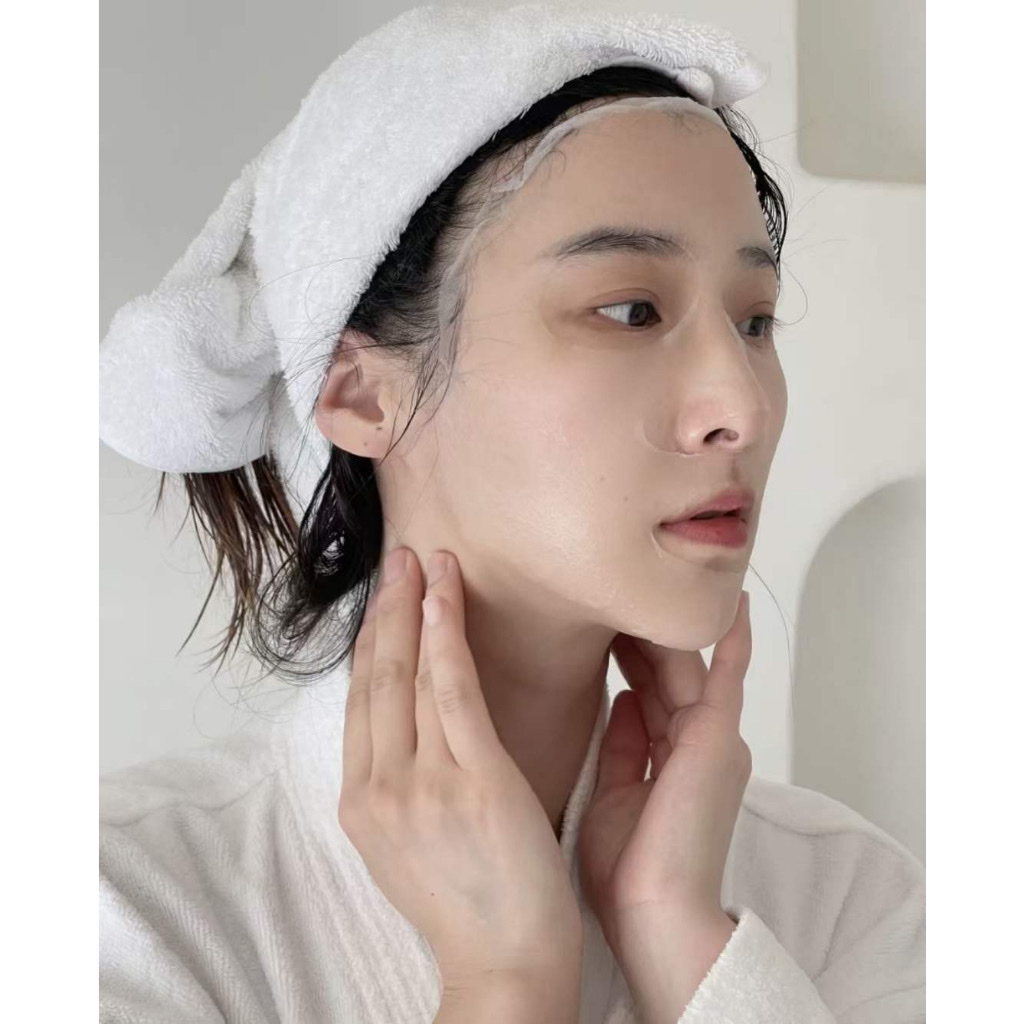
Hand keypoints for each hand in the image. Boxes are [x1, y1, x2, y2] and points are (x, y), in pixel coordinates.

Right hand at [337, 546, 583, 995]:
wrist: (505, 967)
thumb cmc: (471, 904)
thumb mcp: (409, 843)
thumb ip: (401, 782)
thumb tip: (409, 726)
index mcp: (361, 802)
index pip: (362, 701)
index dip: (372, 641)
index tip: (385, 597)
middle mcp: (377, 788)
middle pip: (374, 677)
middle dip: (385, 610)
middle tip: (399, 557)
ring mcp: (418, 784)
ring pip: (407, 674)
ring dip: (414, 607)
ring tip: (424, 559)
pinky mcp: (469, 780)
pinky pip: (451, 690)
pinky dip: (445, 635)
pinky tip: (445, 595)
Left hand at [577, 591, 752, 964]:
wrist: (656, 913)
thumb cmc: (631, 873)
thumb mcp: (615, 794)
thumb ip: (623, 746)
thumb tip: (620, 702)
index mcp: (673, 759)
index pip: (646, 690)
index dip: (623, 654)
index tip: (595, 621)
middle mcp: (698, 743)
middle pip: (664, 671)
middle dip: (638, 632)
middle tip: (608, 591)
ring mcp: (712, 738)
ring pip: (684, 666)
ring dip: (661, 627)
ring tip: (636, 584)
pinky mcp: (716, 737)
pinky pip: (725, 676)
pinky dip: (730, 639)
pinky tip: (728, 602)